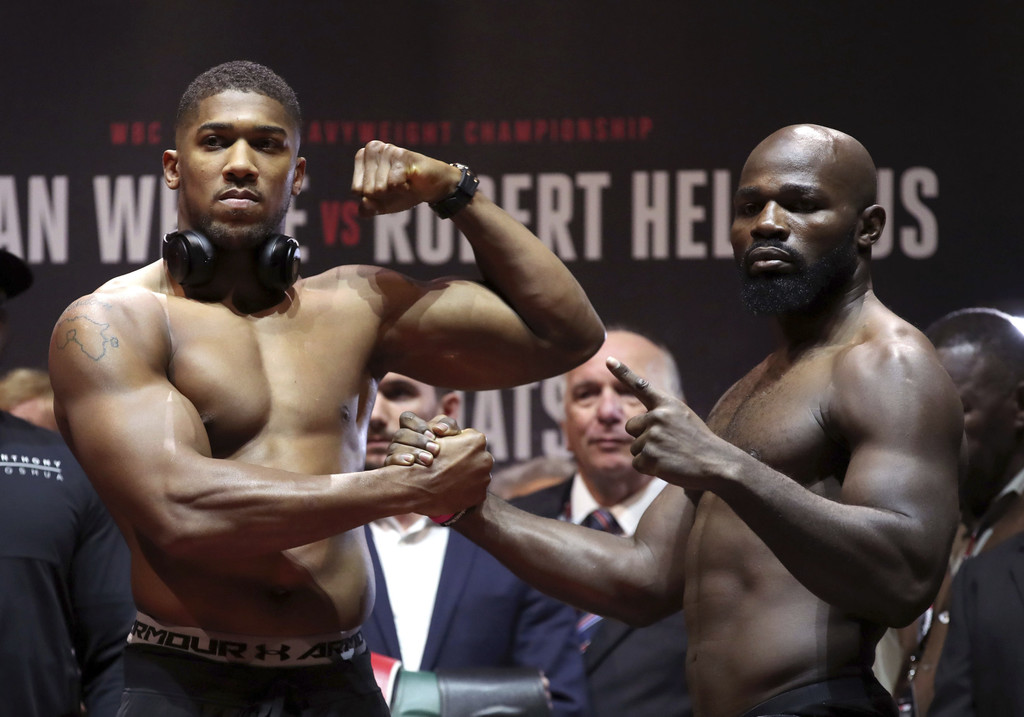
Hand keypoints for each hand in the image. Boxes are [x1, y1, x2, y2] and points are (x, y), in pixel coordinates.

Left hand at [351, 141, 460, 216]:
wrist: (433, 187)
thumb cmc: (405, 192)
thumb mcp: (382, 205)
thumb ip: (368, 208)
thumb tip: (364, 203)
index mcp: (363, 157)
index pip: (356, 190)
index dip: (373, 198)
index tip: (386, 190)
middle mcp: (373, 149)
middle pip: (367, 190)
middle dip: (384, 196)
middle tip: (397, 187)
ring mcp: (387, 150)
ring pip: (379, 188)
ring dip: (395, 192)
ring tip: (404, 182)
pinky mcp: (402, 155)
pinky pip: (393, 184)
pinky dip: (404, 189)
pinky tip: (411, 180)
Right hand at [384, 411, 487, 518]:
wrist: (417, 486)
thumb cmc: (422, 456)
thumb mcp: (434, 433)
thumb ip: (447, 427)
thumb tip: (448, 430)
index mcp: (477, 440)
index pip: (470, 440)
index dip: (456, 445)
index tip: (445, 452)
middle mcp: (486, 458)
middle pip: (476, 457)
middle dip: (464, 461)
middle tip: (446, 467)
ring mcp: (485, 479)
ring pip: (476, 474)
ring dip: (465, 476)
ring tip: (447, 479)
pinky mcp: (480, 495)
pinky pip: (474, 491)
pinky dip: (464, 491)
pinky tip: (450, 490)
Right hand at [385, 412, 461, 467]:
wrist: (447, 476)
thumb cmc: (449, 451)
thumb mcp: (453, 436)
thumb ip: (448, 426)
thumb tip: (439, 429)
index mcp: (414, 428)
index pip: (407, 418)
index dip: (418, 425)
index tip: (434, 435)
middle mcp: (402, 439)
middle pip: (402, 433)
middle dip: (419, 441)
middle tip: (435, 450)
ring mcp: (395, 452)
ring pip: (395, 446)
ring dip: (413, 451)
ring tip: (428, 459)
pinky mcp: (392, 468)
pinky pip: (389, 460)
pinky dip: (400, 459)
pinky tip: (411, 463)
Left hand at [606, 356, 731, 491]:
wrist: (717, 464)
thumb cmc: (699, 442)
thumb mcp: (683, 418)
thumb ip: (661, 415)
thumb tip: (633, 425)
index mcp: (667, 404)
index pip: (640, 385)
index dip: (622, 372)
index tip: (609, 360)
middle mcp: (658, 416)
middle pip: (631, 427)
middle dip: (643, 437)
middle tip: (667, 444)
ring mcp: (654, 436)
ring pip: (634, 447)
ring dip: (649, 455)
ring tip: (671, 455)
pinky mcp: (651, 456)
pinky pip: (637, 464)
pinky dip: (649, 468)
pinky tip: (668, 466)